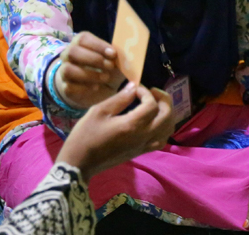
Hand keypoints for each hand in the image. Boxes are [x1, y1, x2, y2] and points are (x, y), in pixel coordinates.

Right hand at [54, 32, 124, 109]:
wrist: (100, 88)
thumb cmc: (108, 68)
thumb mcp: (116, 60)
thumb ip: (119, 54)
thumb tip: (130, 51)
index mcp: (81, 42)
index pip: (83, 39)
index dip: (98, 45)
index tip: (113, 54)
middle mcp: (69, 55)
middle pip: (72, 52)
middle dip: (93, 59)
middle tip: (110, 66)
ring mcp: (64, 71)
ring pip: (68, 70)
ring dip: (89, 74)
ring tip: (105, 78)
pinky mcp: (66, 87)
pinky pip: (70, 87)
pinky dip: (85, 88)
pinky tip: (96, 87)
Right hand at [55, 83, 176, 180]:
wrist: (80, 163)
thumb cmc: (85, 136)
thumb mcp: (98, 111)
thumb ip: (119, 99)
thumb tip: (134, 87)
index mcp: (133, 125)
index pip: (152, 104)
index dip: (146, 92)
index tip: (135, 87)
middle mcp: (144, 136)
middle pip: (167, 115)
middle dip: (164, 99)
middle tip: (152, 91)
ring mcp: (144, 146)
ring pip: (168, 128)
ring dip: (167, 113)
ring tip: (156, 104)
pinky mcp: (142, 152)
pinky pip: (162, 139)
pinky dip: (164, 127)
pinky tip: (155, 120)